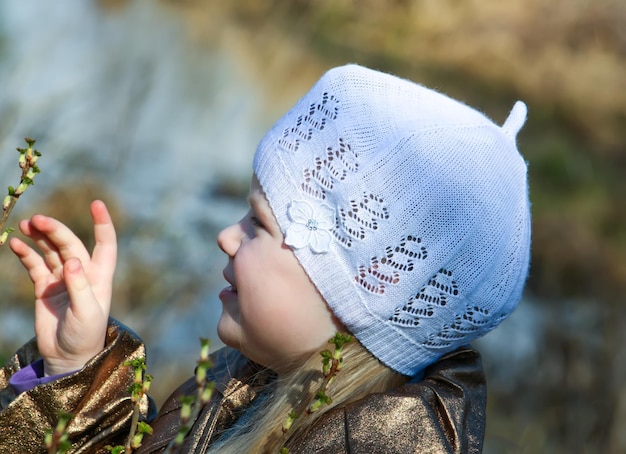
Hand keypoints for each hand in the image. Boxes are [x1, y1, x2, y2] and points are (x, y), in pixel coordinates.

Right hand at [9, 200, 116, 375]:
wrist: (69, 357)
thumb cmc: (85, 336)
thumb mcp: (86, 313)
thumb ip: (80, 287)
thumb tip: (72, 261)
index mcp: (100, 276)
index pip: (105, 243)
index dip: (102, 223)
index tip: (96, 203)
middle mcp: (82, 273)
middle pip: (70, 244)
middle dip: (55, 230)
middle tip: (36, 220)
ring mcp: (63, 278)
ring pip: (51, 250)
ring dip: (40, 236)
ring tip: (26, 225)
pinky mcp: (45, 287)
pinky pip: (35, 265)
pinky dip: (26, 253)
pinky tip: (16, 244)